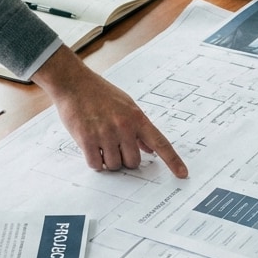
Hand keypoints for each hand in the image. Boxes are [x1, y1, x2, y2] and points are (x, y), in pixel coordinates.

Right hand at [32, 47, 186, 176]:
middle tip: (115, 147)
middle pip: (133, 162)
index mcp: (137, 118)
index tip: (183, 174)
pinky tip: (91, 148)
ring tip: (101, 144)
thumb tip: (150, 148)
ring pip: (114, 165)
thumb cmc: (100, 93)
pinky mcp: (87, 139)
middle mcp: (124, 127)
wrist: (74, 83)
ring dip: (108, 161)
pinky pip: (96, 164)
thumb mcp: (127, 105)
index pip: (160, 143)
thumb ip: (139, 128)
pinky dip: (95, 161)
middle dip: (125, 160)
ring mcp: (105, 133)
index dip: (173, 161)